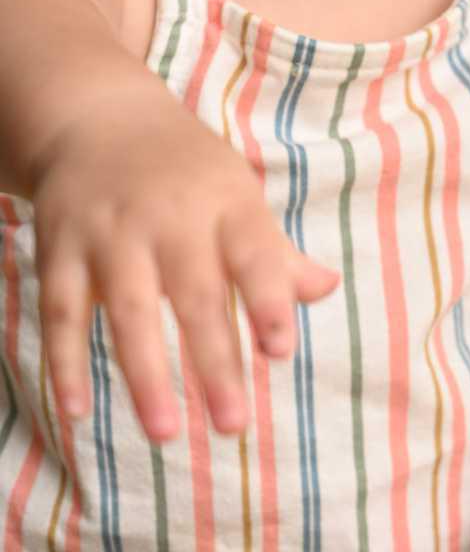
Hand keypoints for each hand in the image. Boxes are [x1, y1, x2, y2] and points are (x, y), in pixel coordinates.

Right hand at [30, 103, 339, 440]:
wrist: (97, 117)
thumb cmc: (188, 173)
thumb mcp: (238, 196)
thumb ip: (275, 253)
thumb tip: (328, 287)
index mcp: (225, 202)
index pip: (254, 254)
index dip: (268, 301)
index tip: (280, 354)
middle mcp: (168, 216)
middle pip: (195, 294)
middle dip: (215, 361)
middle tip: (234, 425)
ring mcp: (110, 231)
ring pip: (127, 309)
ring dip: (145, 375)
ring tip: (165, 434)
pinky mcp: (60, 247)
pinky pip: (61, 311)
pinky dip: (65, 362)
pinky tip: (76, 411)